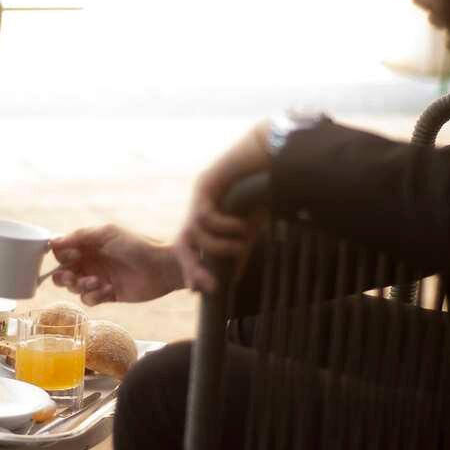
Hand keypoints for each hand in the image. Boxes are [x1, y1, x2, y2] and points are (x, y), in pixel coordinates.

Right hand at [49, 225, 184, 305]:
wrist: (162, 267)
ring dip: (81, 286)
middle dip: (63, 277)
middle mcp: (90, 262)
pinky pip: (89, 300)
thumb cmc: (137, 245)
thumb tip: (52, 242)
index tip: (71, 257)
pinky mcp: (107, 295)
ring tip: (98, 282)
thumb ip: (79, 236)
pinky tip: (110, 289)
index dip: (60, 257)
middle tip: (73, 277)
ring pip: (74, 289)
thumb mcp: (107, 233)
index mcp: (88, 245)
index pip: (61, 252)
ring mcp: (98, 279)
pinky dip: (95, 296)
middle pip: (62, 273)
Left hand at [173, 123, 271, 292]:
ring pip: (197, 234)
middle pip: (181, 244)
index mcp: (204, 223)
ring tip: (244, 242)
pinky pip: (207, 216)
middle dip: (191, 267)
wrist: (267, 157)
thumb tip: (236, 278)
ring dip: (221, 245)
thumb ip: (239, 249)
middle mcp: (196, 212)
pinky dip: (225, 227)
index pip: (189, 250)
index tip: (196, 293)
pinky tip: (243, 228)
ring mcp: (198, 199)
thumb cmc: (259, 191)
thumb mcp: (248, 227)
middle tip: (208, 286)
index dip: (190, 270)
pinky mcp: (204, 185)